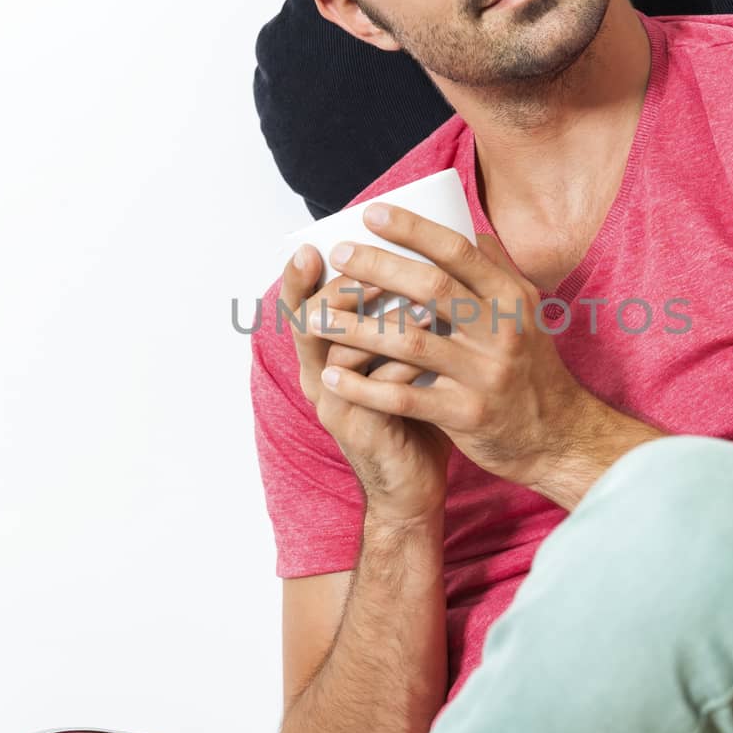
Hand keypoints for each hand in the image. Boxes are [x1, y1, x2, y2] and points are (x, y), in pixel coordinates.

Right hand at [282, 243, 452, 525]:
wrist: (413, 486)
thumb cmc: (411, 413)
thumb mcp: (397, 360)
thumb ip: (397, 320)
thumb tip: (424, 262)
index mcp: (325, 357)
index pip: (299, 309)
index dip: (298, 281)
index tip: (312, 246)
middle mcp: (320, 378)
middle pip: (310, 323)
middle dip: (342, 290)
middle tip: (375, 264)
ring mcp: (337, 406)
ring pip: (346, 350)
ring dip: (382, 320)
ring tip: (419, 297)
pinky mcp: (362, 430)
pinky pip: (381, 387)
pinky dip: (407, 359)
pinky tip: (434, 340)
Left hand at [307, 203, 588, 490]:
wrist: (558, 435)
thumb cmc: (530, 367)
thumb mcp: (527, 313)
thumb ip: (495, 269)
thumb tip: (465, 224)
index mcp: (512, 299)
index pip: (458, 252)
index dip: (413, 230)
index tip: (371, 213)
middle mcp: (501, 331)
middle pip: (431, 289)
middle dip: (378, 268)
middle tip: (338, 256)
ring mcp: (484, 374)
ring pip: (410, 343)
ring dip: (356, 328)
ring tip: (314, 318)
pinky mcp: (467, 414)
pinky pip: (405, 397)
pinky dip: (364, 387)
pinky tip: (330, 376)